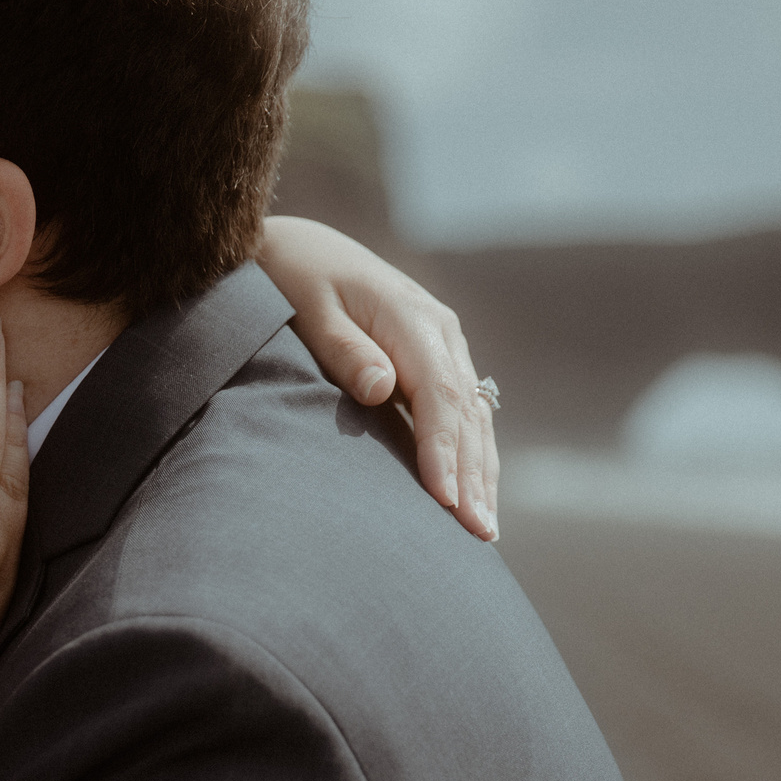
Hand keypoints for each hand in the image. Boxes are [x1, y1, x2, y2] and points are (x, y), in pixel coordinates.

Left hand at [257, 215, 499, 540]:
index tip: (443, 499)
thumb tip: (380, 388)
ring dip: (481, 472)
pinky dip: (473, 453)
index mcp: (412, 318)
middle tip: (477, 534)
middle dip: (473, 476)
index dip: (443, 449)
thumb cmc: (295, 277)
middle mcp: (441, 331)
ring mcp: (445, 344)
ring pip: (475, 416)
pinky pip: (465, 412)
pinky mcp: (437, 358)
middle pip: (466, 412)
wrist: (300, 247)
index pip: (438, 394)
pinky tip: (474, 492)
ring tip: (485, 529)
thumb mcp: (308, 308)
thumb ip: (343, 349)